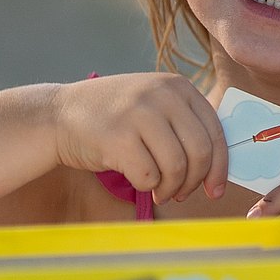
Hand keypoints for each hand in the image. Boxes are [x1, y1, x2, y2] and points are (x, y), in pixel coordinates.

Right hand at [52, 73, 229, 205]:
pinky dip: (148, 188)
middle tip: (182, 193)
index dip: (220, 167)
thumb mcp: (153, 104)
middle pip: (200, 152)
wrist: (59, 115)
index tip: (215, 189)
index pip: (215, 131)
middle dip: (194, 182)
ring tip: (159, 191)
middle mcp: (162, 95)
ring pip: (176, 167)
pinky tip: (140, 183)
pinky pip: (149, 177)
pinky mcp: (119, 139)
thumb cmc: (113, 118)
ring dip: (171, 189)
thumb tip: (219, 167)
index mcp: (177, 86)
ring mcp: (139, 115)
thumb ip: (184, 123)